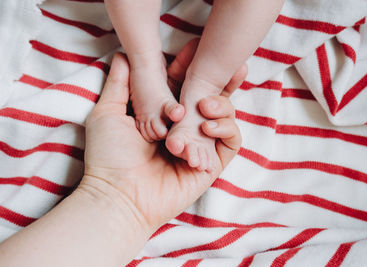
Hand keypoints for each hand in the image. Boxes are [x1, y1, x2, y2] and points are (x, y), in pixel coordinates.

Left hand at [82, 39, 246, 234]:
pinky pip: (232, 142)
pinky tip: (208, 126)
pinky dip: (227, 129)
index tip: (197, 47)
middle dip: (223, 79)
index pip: (186, 85)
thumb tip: (121, 55)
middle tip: (230, 63)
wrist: (118, 196)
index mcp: (164, 115)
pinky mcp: (211, 164)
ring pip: (226, 116)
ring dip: (221, 105)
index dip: (193, 66)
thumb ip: (118, 83)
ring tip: (203, 105)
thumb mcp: (108, 113)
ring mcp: (200, 145)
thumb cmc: (109, 157)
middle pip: (212, 97)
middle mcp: (185, 128)